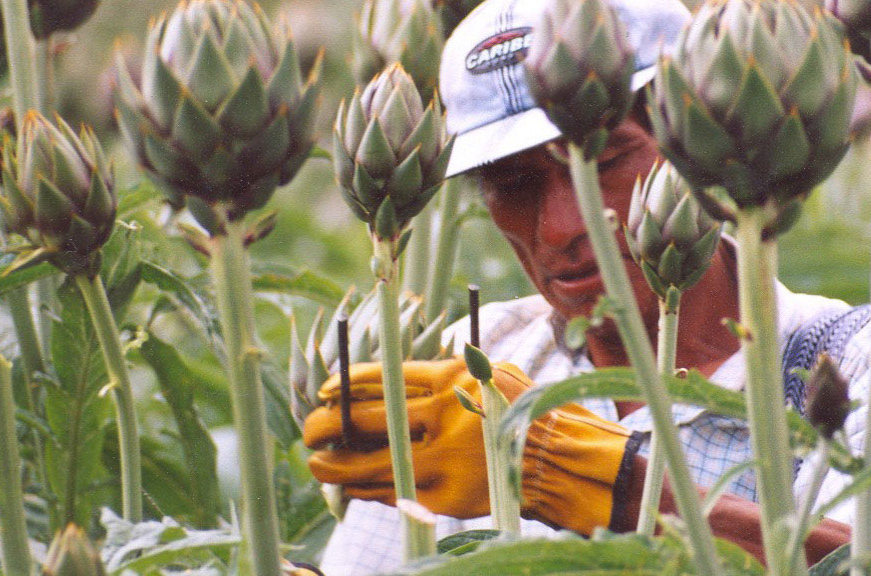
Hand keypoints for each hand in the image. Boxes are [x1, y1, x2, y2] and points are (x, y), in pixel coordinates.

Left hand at [303, 356, 637, 534]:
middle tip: (309, 430)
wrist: (560, 460)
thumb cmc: (520, 409)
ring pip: (374, 464)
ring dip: (337, 465)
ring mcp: (447, 459)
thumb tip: (385, 381)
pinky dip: (366, 489)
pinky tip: (349, 485)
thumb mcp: (488, 373)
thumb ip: (443, 375)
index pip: (383, 378)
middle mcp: (446, 416)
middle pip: (369, 421)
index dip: (344, 385)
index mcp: (453, 379)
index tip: (323, 391)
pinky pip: (395, 494)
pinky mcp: (450, 496)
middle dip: (329, 426)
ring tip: (316, 462)